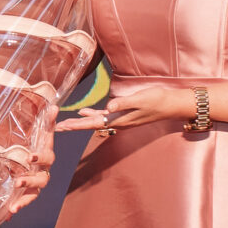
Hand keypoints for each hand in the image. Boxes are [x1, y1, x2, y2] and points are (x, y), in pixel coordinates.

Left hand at [0, 106, 58, 216]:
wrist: (31, 157)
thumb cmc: (36, 142)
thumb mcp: (39, 131)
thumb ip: (47, 121)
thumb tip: (55, 105)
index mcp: (46, 156)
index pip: (47, 156)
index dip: (40, 156)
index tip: (30, 156)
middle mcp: (43, 171)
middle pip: (42, 178)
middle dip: (30, 180)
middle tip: (17, 181)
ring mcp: (36, 184)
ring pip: (34, 193)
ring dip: (25, 199)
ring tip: (14, 206)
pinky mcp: (27, 193)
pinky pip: (24, 201)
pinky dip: (17, 207)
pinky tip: (8, 214)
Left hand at [57, 83, 189, 134]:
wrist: (171, 104)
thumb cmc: (157, 100)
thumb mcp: (140, 99)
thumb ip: (123, 103)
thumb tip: (107, 108)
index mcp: (119, 119)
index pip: (93, 123)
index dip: (77, 125)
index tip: (62, 127)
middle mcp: (118, 121)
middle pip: (90, 124)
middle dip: (74, 126)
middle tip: (56, 128)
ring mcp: (120, 119)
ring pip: (95, 121)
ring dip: (80, 121)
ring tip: (66, 123)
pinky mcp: (124, 114)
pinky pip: (104, 116)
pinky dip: (93, 114)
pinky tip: (85, 111)